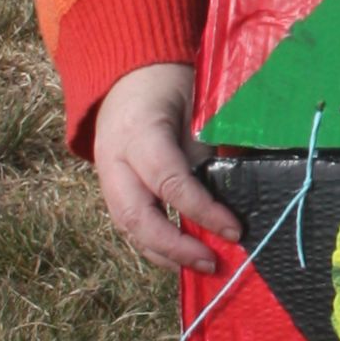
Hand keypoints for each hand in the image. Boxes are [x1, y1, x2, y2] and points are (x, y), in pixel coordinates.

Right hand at [93, 62, 242, 274]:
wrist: (128, 73)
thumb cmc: (171, 84)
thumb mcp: (196, 107)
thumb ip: (206, 151)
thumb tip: (231, 200)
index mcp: (138, 132)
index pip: (169, 182)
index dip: (202, 211)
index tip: (234, 230)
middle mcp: (114, 159)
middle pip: (136, 216)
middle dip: (175, 247)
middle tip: (212, 263)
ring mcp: (105, 175)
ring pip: (127, 227)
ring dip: (164, 254)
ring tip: (200, 267)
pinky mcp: (109, 188)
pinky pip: (128, 223)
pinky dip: (153, 244)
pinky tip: (180, 258)